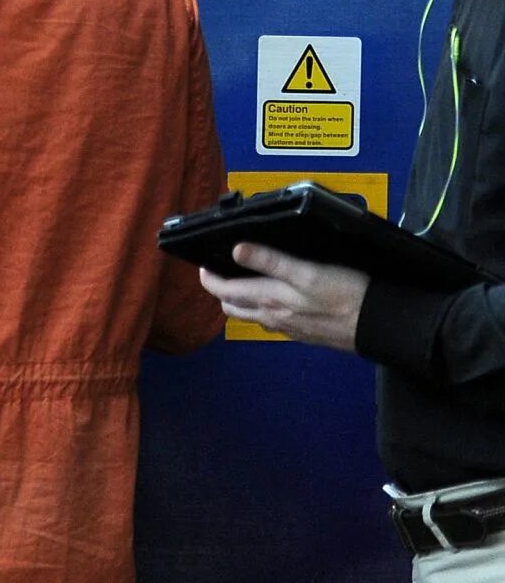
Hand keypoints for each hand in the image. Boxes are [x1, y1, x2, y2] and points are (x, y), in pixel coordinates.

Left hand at [198, 243, 370, 351]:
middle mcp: (272, 317)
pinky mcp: (303, 333)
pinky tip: (273, 300)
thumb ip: (271, 262)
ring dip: (240, 302)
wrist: (379, 326)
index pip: (224, 291)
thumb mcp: (307, 273)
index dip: (208, 278)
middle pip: (233, 307)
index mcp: (269, 299)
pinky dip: (262, 311)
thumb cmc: (345, 295)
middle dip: (221, 291)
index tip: (202, 264)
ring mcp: (287, 328)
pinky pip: (272, 323)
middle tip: (220, 272)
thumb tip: (237, 250)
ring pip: (252, 316)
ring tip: (242, 283)